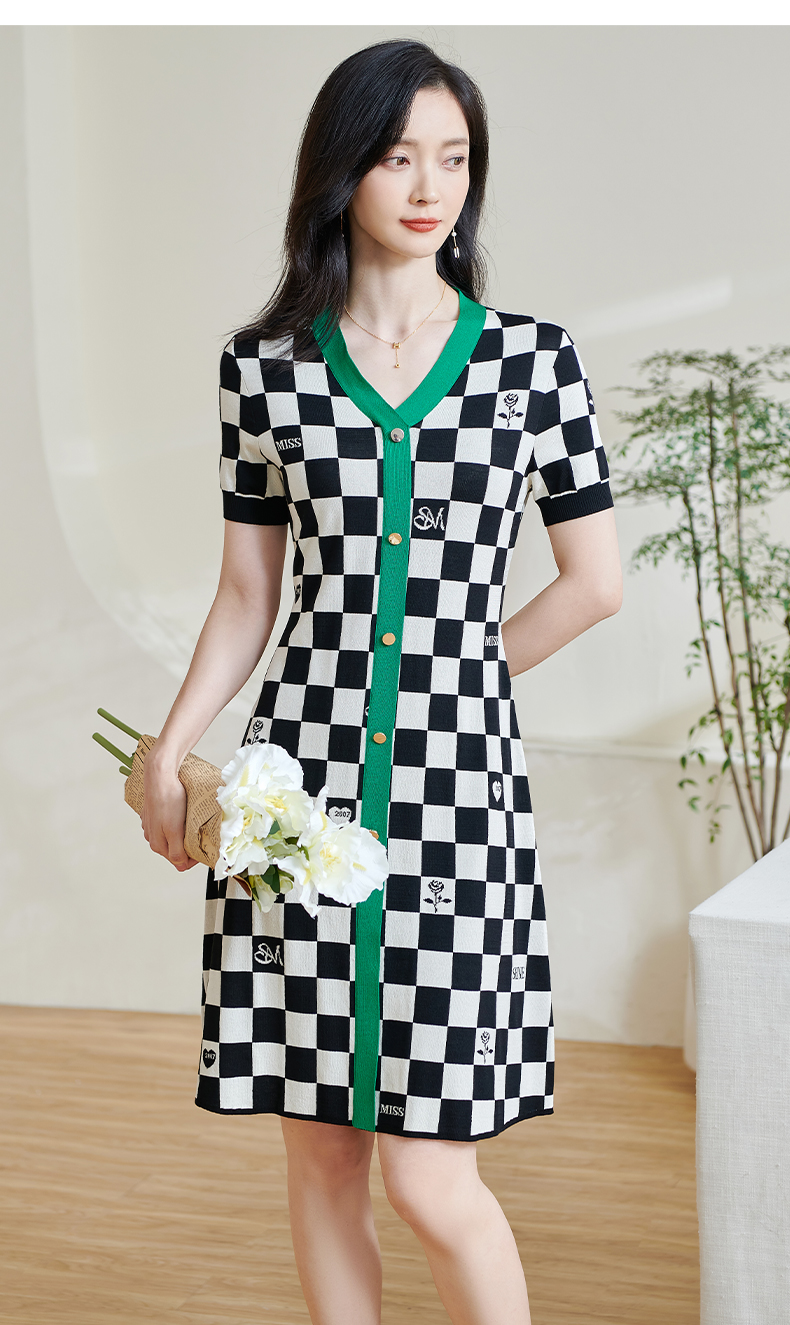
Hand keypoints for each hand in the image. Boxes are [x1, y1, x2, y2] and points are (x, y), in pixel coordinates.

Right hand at [142, 753, 199, 871]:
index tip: (204, 849)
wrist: (160, 775)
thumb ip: (176, 851)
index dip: (193, 858)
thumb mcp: (174, 830)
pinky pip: (168, 824)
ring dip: (183, 835)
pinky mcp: (154, 813)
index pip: (178, 862)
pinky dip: (177, 824)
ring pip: (172, 837)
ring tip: (193, 825)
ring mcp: (152, 824)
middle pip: (175, 850)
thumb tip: (181, 866)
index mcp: (157, 844)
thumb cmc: (168, 799)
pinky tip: (182, 816)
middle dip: (189, 846)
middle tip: (201, 836)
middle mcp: (152, 836)